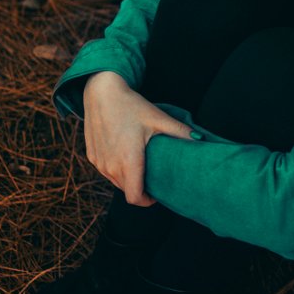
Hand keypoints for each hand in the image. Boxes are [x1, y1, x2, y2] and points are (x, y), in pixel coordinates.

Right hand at [83, 71, 194, 205]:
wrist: (101, 92)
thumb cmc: (130, 105)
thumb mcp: (158, 118)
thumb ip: (180, 132)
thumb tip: (201, 140)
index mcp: (128, 160)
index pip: (135, 197)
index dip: (147, 201)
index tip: (157, 193)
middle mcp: (110, 166)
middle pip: (127, 191)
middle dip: (140, 188)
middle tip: (153, 176)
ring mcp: (99, 162)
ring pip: (116, 182)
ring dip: (128, 179)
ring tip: (141, 166)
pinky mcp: (92, 156)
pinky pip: (106, 171)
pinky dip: (116, 169)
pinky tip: (125, 155)